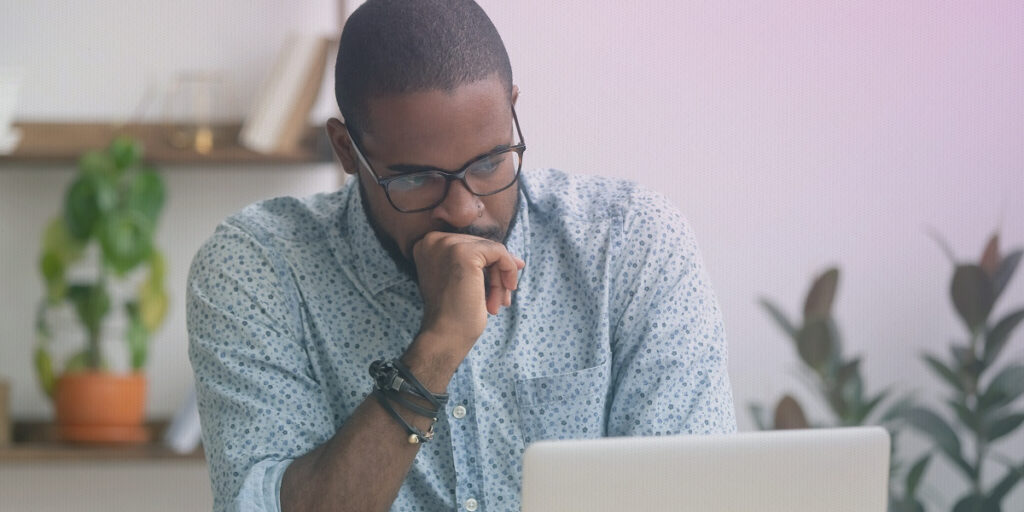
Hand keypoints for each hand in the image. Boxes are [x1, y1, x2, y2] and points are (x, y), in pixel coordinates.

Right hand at [411, 231, 524, 355]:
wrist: (446, 336)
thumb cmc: (454, 314)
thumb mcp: (463, 281)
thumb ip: (481, 264)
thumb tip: (518, 260)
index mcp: (427, 245)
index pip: (469, 244)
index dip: (488, 264)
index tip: (502, 284)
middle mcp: (433, 240)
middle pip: (481, 246)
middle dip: (496, 273)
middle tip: (501, 300)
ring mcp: (447, 244)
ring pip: (492, 250)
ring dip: (500, 278)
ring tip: (498, 303)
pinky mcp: (464, 252)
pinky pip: (499, 252)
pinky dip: (507, 271)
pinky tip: (502, 297)